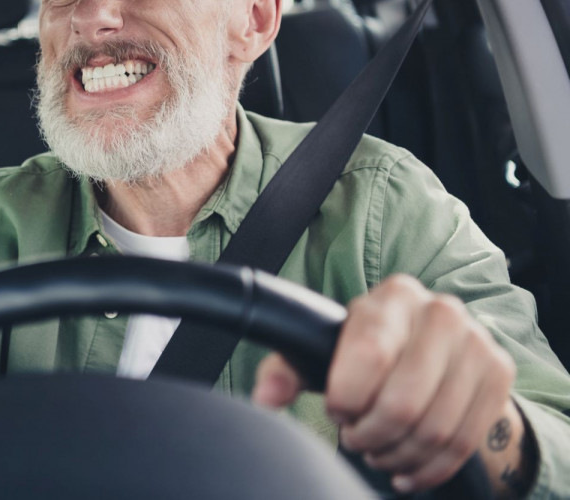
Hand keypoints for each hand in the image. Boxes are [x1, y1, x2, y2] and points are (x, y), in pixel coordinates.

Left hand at [251, 274, 533, 496]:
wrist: (430, 347)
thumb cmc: (365, 351)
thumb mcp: (323, 351)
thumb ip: (287, 368)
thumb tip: (265, 398)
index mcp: (393, 297)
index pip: (368, 357)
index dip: (346, 398)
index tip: (337, 409)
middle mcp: (441, 312)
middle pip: (402, 403)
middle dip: (370, 434)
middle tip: (355, 436)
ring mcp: (476, 343)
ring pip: (434, 429)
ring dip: (397, 453)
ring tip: (377, 450)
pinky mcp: (499, 374)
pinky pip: (464, 442)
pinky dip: (429, 467)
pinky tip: (406, 467)